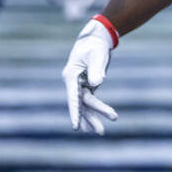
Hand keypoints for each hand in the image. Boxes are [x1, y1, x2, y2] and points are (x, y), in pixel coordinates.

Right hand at [61, 16, 118, 134]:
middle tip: (100, 132)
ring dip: (93, 118)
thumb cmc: (95, 45)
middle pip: (81, 103)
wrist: (96, 38)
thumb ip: (96, 69)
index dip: (75, 112)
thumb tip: (97, 84)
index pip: (73, 97)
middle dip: (90, 118)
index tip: (76, 126)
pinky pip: (90, 102)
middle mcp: (73, 82)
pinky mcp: (88, 85)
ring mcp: (80, 85)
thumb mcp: (97, 55)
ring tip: (101, 132)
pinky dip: (94, 112)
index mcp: (71, 75)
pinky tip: (94, 125)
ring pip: (85, 105)